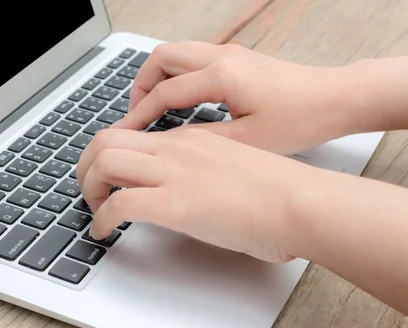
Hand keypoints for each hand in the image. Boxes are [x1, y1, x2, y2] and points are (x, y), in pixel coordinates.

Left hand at [76, 127, 321, 262]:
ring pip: (105, 163)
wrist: (301, 203)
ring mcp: (174, 173)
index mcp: (191, 139)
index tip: (107, 175)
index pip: (133, 135)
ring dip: (89, 188)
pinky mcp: (175, 204)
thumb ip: (204, 176)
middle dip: (86, 165)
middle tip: (87, 188)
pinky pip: (118, 205)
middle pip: (106, 140)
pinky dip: (101, 219)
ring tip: (93, 209)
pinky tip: (103, 233)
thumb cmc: (279, 193)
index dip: (111, 155)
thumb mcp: (232, 172)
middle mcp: (176, 149)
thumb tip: (190, 196)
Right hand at [112, 41, 367, 154]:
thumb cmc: (301, 119)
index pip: (163, 93)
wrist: (336, 99)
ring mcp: (230, 54)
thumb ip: (202, 139)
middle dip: (140, 86)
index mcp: (221, 76)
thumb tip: (168, 143)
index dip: (138, 116)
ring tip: (151, 107)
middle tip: (134, 115)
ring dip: (157, 77)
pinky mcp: (238, 59)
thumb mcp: (247, 140)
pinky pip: (193, 58)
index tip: (123, 135)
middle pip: (161, 58)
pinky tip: (179, 99)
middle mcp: (222, 57)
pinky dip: (176, 74)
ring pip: (176, 53)